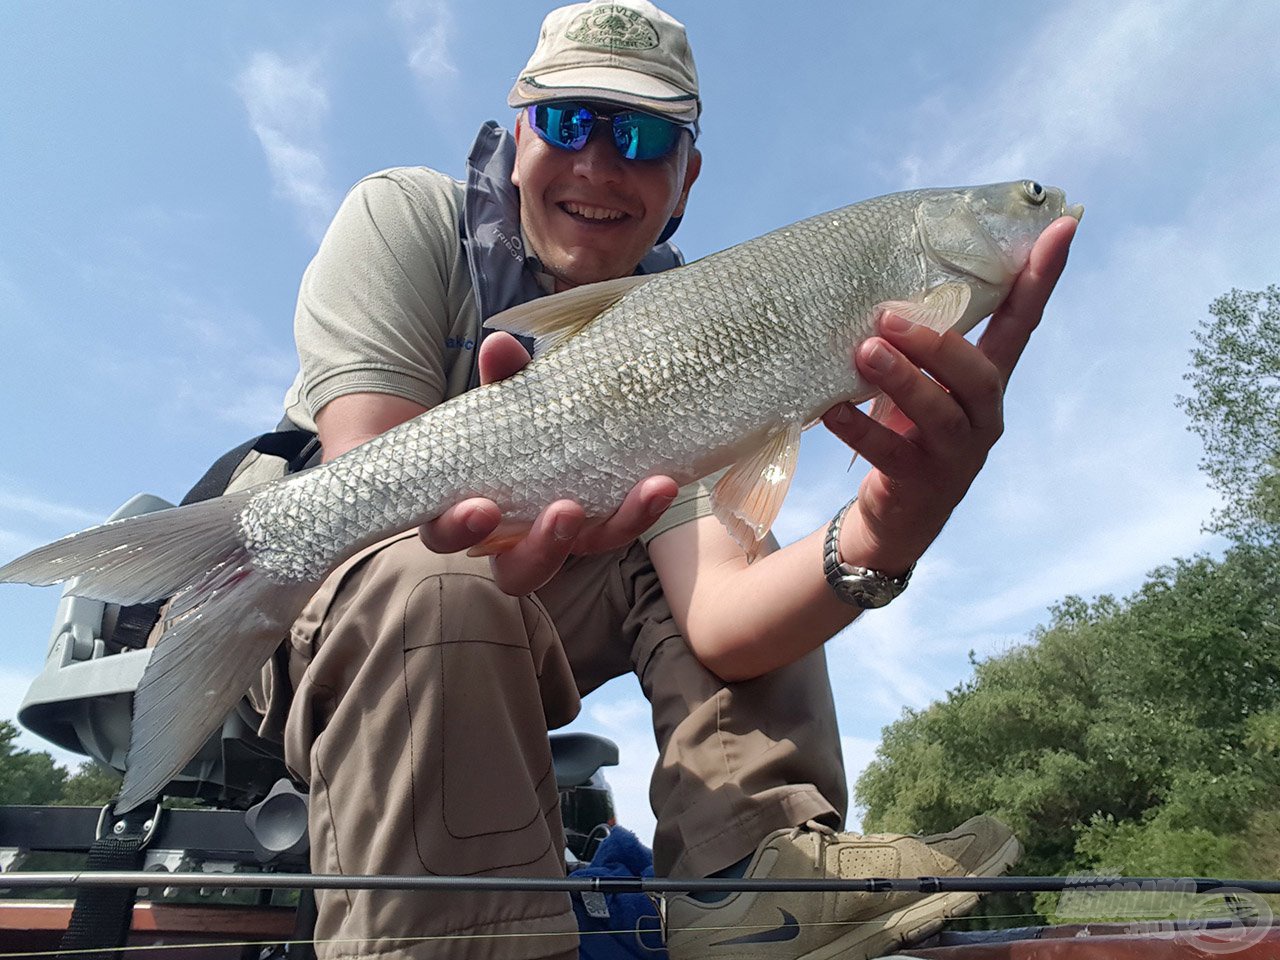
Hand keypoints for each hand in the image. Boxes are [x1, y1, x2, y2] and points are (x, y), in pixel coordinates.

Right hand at [419, 331, 678, 594]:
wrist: (555, 430)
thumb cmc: (507, 427)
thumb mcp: (505, 401)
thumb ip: (503, 379)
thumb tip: (500, 344)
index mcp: (466, 514)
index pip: (448, 536)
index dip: (460, 529)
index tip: (482, 508)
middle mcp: (512, 543)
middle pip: (521, 571)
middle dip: (543, 546)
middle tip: (566, 511)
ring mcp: (562, 541)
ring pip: (584, 552)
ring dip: (618, 524)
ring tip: (647, 488)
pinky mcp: (603, 528)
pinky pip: (623, 526)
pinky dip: (642, 507)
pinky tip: (664, 480)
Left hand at [820, 216, 1076, 573]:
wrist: (895, 518)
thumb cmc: (905, 432)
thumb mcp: (919, 383)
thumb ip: (916, 343)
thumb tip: (882, 279)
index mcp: (986, 382)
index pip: (1022, 323)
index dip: (1043, 278)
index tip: (1064, 227)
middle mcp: (981, 417)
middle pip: (980, 374)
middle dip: (938, 343)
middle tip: (887, 317)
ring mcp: (956, 455)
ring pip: (940, 414)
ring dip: (902, 379)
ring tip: (864, 352)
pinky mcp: (921, 484)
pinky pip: (892, 454)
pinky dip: (860, 430)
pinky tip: (832, 411)